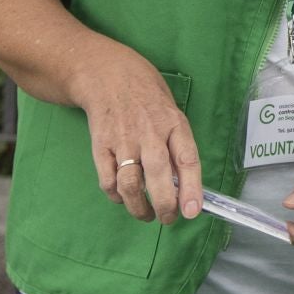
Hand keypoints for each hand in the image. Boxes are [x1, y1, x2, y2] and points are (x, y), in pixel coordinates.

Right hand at [75, 46, 202, 223]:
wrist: (108, 75)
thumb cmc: (148, 96)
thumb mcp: (172, 113)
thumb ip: (177, 145)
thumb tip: (182, 184)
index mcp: (174, 123)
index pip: (187, 160)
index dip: (191, 189)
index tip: (192, 211)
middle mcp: (149, 133)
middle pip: (158, 178)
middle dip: (165, 206)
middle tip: (168, 218)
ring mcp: (123, 140)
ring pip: (130, 185)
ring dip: (139, 208)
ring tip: (147, 214)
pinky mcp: (100, 146)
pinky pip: (108, 181)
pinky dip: (116, 196)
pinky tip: (123, 197)